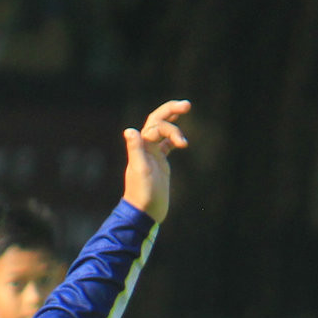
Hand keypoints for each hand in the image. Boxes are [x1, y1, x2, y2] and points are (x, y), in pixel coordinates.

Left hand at [121, 100, 190, 222]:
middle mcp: (146, 147)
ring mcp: (153, 154)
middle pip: (157, 121)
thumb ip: (135, 150)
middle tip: (187, 104)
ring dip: (173, 120)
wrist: (145, 212)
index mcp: (141, 146)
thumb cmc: (143, 193)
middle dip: (171, 110)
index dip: (170, 128)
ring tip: (186, 108)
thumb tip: (129, 131)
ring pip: (162, 131)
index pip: (156, 126)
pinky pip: (166, 145)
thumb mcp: (141, 171)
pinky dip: (174, 138)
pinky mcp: (160, 163)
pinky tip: (182, 139)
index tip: (183, 144)